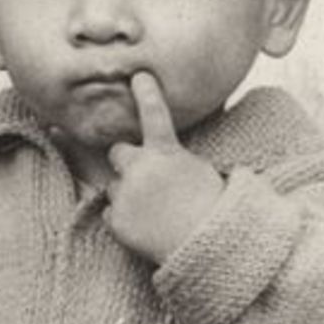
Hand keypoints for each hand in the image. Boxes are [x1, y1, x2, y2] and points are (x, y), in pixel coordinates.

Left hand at [104, 72, 225, 263]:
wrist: (205, 247)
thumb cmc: (211, 211)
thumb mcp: (202, 172)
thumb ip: (181, 157)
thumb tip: (178, 150)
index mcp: (167, 153)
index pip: (154, 113)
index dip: (145, 93)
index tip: (138, 76)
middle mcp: (141, 168)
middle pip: (118, 153)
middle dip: (127, 163)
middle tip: (146, 179)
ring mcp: (126, 195)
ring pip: (114, 186)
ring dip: (128, 194)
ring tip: (154, 212)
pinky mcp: (118, 221)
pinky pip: (112, 214)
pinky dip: (124, 220)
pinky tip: (146, 227)